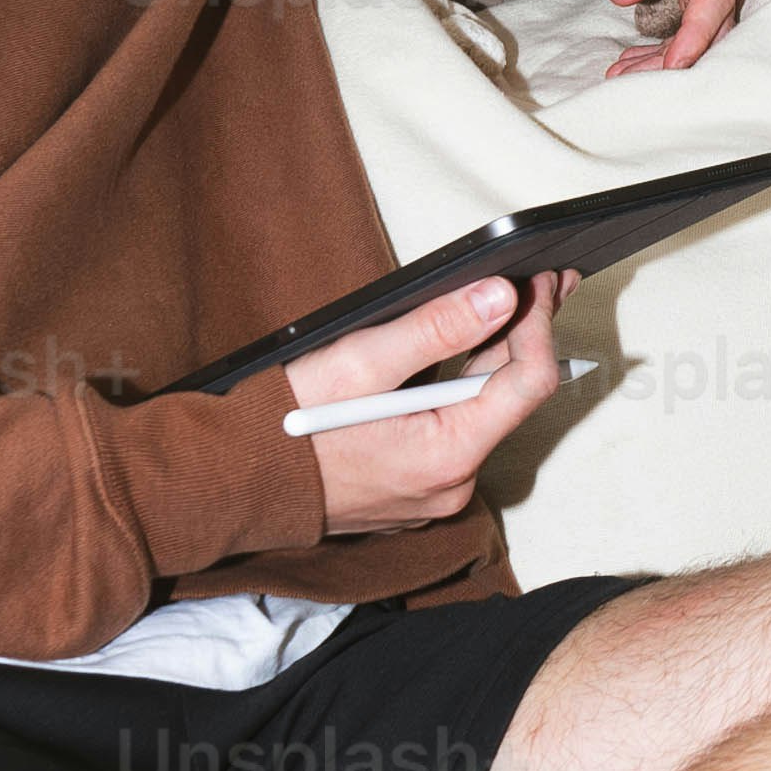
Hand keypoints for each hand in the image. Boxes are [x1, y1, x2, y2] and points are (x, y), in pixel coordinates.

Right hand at [296, 267, 581, 533]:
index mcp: (447, 456)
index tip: (541, 280)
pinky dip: (462, 389)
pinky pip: (454, 432)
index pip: (528, 382)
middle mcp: (451, 485)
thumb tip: (501, 296)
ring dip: (493, 358)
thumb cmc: (283, 427)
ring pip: (482, 414)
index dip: (540, 323)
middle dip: (524, 334)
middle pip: (508, 398)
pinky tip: (465, 351)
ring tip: (512, 303)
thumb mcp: (359, 363)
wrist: (229, 483)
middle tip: (540, 278)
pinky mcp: (413, 490)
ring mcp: (433, 493)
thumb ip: (436, 329)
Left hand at [560, 0, 742, 72]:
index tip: (674, 64)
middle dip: (680, 54)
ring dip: (670, 54)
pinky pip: (690, 19)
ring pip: (705, 24)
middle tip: (633, 77)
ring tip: (624, 72)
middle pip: (715, 16)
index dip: (698, 33)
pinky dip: (666, 43)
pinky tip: (633, 59)